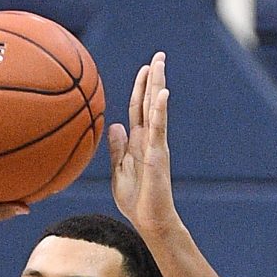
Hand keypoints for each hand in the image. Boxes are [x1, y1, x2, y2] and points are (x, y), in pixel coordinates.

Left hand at [108, 52, 179, 242]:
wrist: (148, 220)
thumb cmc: (135, 201)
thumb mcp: (119, 171)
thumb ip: (117, 148)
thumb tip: (114, 125)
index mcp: (138, 141)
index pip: (139, 108)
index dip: (140, 88)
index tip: (144, 69)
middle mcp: (149, 138)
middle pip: (150, 102)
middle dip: (154, 78)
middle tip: (159, 55)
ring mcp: (155, 144)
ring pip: (156, 108)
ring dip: (157, 85)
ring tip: (160, 63)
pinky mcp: (158, 154)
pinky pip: (159, 128)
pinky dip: (160, 110)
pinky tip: (162, 93)